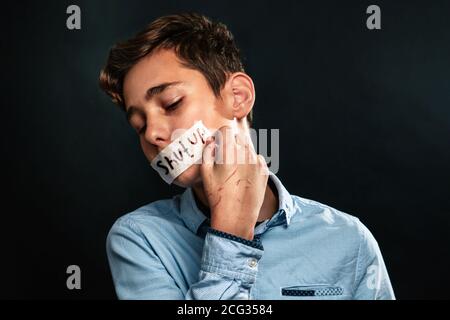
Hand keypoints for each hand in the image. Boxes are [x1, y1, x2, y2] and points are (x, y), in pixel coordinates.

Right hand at [200, 124, 268, 239]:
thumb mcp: (205, 173)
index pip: (226, 130)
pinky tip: (243, 176)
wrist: (236, 216)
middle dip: (231, 143)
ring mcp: (257, 162)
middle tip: (224, 157)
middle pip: (238, 137)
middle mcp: (245, 153)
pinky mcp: (264, 171)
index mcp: (229, 151)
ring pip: (248, 148)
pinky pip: (257, 160)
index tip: (217, 144)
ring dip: (241, 153)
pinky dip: (250, 163)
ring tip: (234, 170)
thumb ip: (207, 152)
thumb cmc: (218, 195)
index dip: (220, 136)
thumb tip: (211, 141)